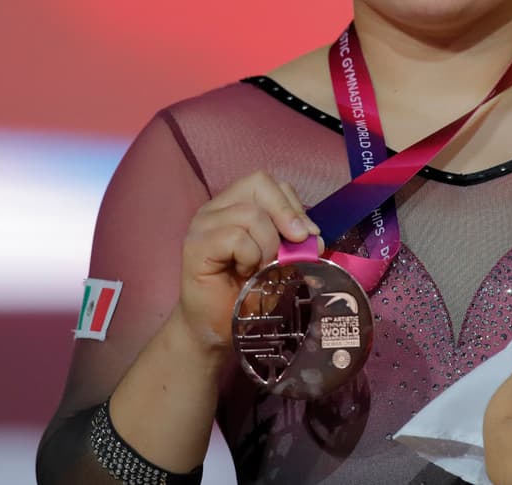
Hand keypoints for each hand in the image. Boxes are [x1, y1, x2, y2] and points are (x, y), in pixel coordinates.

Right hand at [174, 170, 319, 348]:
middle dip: (286, 213)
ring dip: (268, 245)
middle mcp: (217, 208)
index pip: (268, 182)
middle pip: (259, 183)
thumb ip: (294, 242)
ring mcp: (203, 224)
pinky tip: (243, 273)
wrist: (216, 328)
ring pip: (251, 213)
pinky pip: (236, 237)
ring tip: (260, 268)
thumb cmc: (247, 294)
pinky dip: (250, 257)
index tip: (309, 235)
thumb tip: (315, 237)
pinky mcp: (196, 245)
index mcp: (236, 205)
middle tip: (296, 243)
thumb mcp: (280, 262)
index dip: (292, 204)